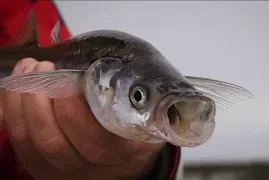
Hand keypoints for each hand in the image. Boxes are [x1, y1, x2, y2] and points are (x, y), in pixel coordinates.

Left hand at [2, 58, 164, 179]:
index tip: (70, 79)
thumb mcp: (150, 118)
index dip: (74, 112)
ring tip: (30, 69)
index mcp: (121, 154)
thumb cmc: (136, 132)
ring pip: (31, 143)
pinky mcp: (43, 168)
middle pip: (53, 143)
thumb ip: (143, 101)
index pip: (94, 142)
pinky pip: (18, 143)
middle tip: (45, 67)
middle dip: (40, 100)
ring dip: (21, 102)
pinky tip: (16, 88)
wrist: (126, 162)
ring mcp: (63, 171)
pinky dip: (10, 113)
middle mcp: (89, 169)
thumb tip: (120, 72)